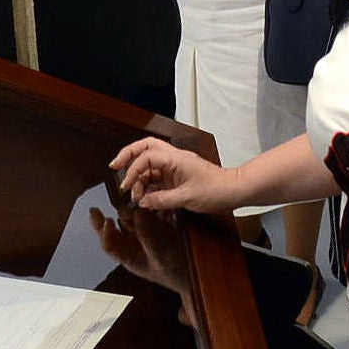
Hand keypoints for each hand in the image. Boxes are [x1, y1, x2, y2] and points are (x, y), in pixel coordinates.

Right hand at [109, 137, 237, 212]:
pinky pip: (158, 176)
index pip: (147, 156)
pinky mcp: (178, 175)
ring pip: (150, 163)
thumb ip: (161, 200)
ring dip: (139, 176)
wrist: (233, 190)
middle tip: (115, 166)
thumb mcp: (186, 198)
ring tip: (135, 194)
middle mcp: (174, 158)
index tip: (126, 185)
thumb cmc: (216, 190)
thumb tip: (142, 201)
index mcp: (175, 158)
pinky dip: (149, 184)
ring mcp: (176, 166)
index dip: (133, 169)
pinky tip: (145, 196)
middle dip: (128, 155)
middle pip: (145, 147)